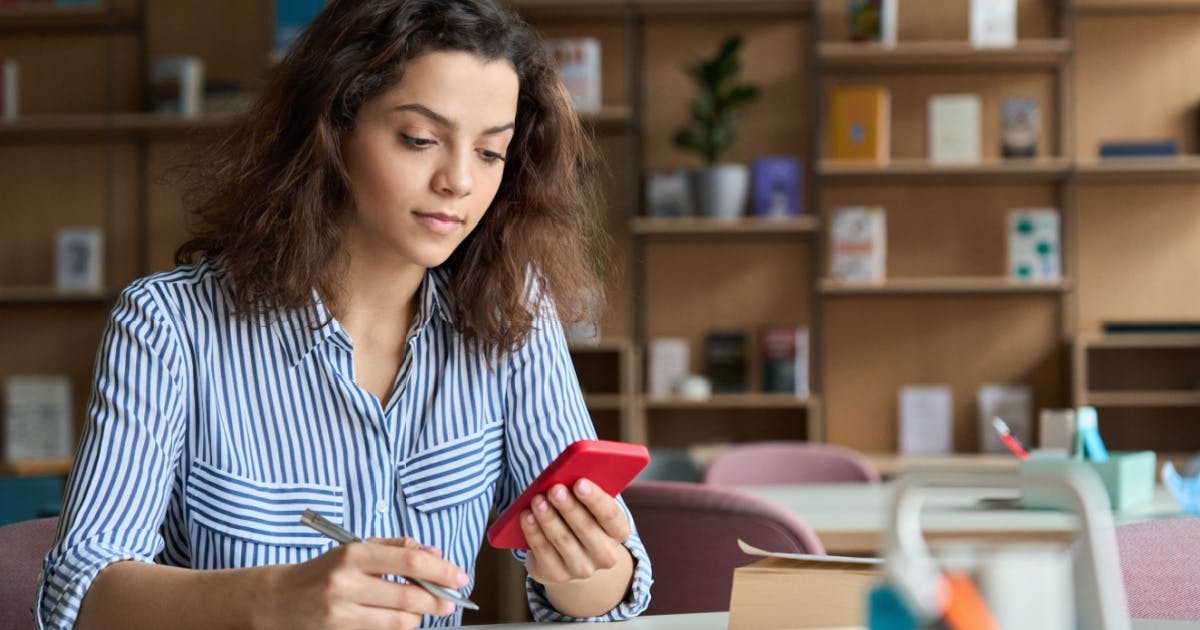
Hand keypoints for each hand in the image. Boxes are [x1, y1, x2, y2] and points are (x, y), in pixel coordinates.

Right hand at [255, 537, 469, 629]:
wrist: (280, 598)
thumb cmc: (325, 570)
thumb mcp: (357, 548)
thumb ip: (397, 548)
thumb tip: (434, 553)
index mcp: (354, 553)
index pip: (410, 561)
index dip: (441, 570)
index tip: (459, 577)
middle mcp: (346, 581)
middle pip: (409, 595)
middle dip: (438, 600)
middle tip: (450, 600)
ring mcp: (341, 611)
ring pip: (399, 620)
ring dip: (419, 616)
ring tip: (422, 609)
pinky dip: (399, 626)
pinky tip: (400, 618)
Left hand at [520, 478, 631, 585]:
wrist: (571, 557)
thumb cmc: (581, 519)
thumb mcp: (589, 507)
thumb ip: (583, 493)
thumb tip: (565, 477)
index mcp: (618, 532)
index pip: (610, 515)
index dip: (595, 499)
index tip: (580, 482)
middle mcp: (605, 555)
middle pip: (586, 528)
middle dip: (568, 507)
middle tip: (555, 489)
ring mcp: (581, 569)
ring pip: (563, 540)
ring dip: (548, 518)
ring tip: (537, 499)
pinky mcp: (556, 575)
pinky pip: (543, 552)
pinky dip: (533, 532)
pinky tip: (527, 516)